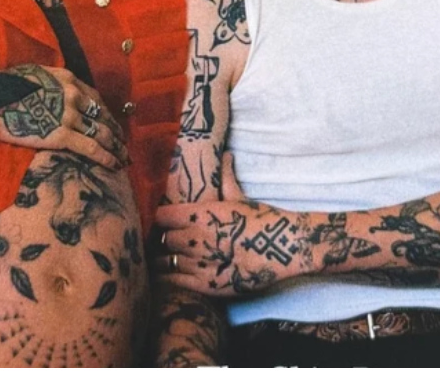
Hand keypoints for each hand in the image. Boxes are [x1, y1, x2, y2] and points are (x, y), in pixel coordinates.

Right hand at [0, 64, 128, 169]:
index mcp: (67, 79)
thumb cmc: (4, 87)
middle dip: (115, 131)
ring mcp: (69, 114)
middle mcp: (74, 94)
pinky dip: (106, 157)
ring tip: (124, 158)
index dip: (105, 113)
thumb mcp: (34, 76)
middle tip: (124, 144)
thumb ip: (50, 85)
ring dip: (116, 146)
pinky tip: (115, 166)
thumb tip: (52, 94)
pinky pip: (91, 147)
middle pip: (102, 115)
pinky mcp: (61, 135)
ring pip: (102, 132)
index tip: (110, 122)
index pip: (94, 98)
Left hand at [153, 153, 283, 297]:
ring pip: (166, 261)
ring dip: (161, 259)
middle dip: (159, 239)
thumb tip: (226, 154)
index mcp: (200, 213)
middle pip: (162, 239)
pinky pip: (175, 281)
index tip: (157, 220)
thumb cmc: (261, 219)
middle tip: (156, 240)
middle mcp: (196, 237)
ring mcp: (200, 262)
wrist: (283, 247)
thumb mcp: (238, 196)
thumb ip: (225, 176)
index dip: (157, 218)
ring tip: (159, 258)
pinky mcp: (207, 284)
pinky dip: (167, 278)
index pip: (161, 216)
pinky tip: (164, 275)